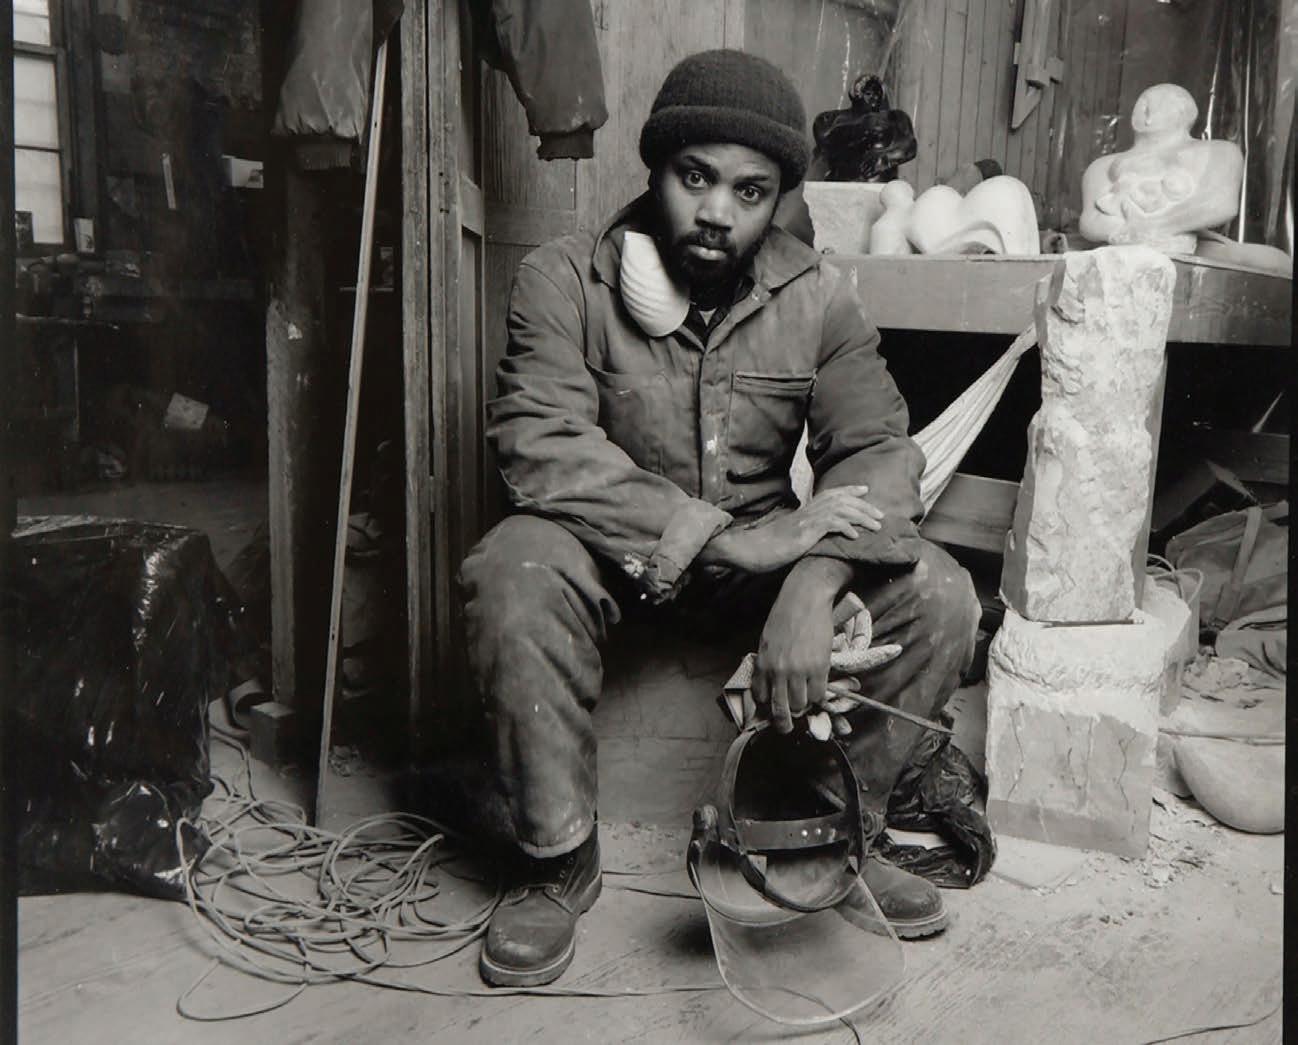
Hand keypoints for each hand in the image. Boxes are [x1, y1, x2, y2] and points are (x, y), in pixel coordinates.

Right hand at [706, 485, 882, 573]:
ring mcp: (806, 520)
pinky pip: (830, 524)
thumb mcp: (791, 537)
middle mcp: (807, 511)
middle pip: (841, 500)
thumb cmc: (767, 548)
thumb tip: (816, 537)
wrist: (749, 550)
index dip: (849, 491)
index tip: (865, 490)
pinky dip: (845, 528)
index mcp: (805, 511)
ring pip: (840, 510)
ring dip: (861, 517)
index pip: (831, 494)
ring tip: (877, 526)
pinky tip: (855, 536)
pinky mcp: (804, 532)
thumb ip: (805, 533)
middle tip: (881, 514)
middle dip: (864, 505)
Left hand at [751, 570, 838, 733]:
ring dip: (804, 705)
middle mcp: (778, 671)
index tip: (773, 708)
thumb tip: (772, 683)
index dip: (768, 706)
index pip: (761, 698)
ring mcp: (799, 670)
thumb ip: (768, 663)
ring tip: (805, 700)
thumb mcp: (767, 641)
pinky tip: (817, 689)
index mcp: (762, 663)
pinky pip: (819, 694)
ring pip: (801, 704)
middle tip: (787, 727)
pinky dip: (818, 696)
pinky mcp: (819, 667)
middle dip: (784, 723)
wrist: (804, 599)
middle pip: (781, 709)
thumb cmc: (784, 616)